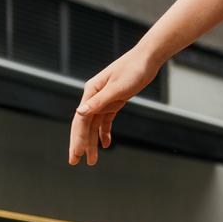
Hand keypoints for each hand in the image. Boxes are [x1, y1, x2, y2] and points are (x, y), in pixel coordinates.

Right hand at [69, 40, 163, 164]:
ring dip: (92, 142)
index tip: (75, 155)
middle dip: (80, 144)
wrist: (147, 59)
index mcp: (91, 92)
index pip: (80, 120)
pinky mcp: (114, 102)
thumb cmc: (133, 70)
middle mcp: (94, 97)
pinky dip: (104, 133)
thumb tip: (80, 113)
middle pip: (84, 124)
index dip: (76, 139)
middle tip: (75, 162)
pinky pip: (105, 121)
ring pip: (94, 125)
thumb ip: (99, 101)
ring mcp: (104, 100)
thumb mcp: (117, 88)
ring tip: (92, 160)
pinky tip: (105, 144)